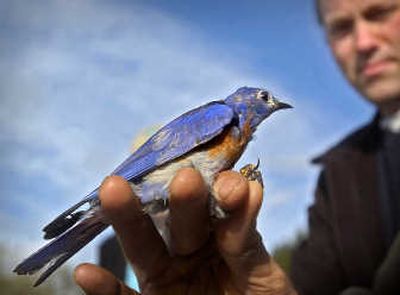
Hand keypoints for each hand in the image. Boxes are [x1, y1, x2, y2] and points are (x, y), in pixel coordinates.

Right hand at [74, 168, 295, 293]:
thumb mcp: (262, 274)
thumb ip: (247, 239)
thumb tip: (250, 187)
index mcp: (218, 235)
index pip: (215, 206)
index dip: (221, 194)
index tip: (231, 186)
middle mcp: (189, 250)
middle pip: (178, 221)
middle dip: (179, 200)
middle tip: (184, 179)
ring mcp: (167, 278)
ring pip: (144, 246)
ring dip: (128, 219)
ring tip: (112, 188)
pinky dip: (103, 289)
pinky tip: (86, 272)